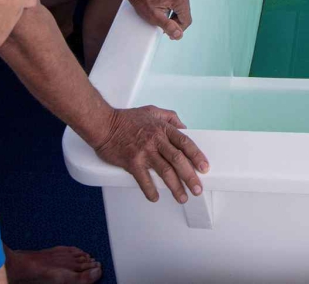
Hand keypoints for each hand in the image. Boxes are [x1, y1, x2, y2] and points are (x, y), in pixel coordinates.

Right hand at [93, 105, 208, 202]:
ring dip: (175, 187)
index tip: (204, 167)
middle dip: (190, 176)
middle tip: (198, 189)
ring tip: (182, 198)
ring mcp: (144, 152)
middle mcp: (156, 140)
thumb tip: (184, 127)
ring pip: (165, 171)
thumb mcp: (152, 110)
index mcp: (162, 129)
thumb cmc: (126, 118)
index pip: (185, 142)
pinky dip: (150, 190)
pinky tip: (155, 197)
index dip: (197, 156)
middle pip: (178, 160)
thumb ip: (169, 117)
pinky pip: (144, 179)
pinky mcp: (131, 162)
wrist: (103, 124)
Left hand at [128, 0, 190, 39]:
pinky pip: (180, 4)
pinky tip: (165, 12)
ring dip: (175, 17)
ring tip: (164, 19)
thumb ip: (168, 27)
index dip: (178, 30)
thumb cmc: (144, 2)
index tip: (169, 33)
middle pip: (186, 15)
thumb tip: (179, 35)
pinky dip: (174, 10)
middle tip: (164, 27)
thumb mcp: (155, 17)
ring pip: (184, 10)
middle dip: (176, 23)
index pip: (186, 20)